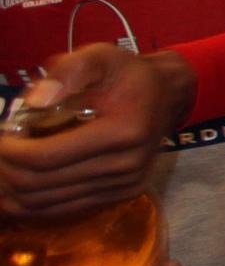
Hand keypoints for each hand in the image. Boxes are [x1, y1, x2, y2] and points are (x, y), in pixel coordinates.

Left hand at [0, 46, 193, 221]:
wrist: (168, 95)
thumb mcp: (100, 56)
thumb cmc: (127, 74)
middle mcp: (126, 166)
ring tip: (4, 168)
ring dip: (13, 192)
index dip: (10, 152)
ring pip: (47, 204)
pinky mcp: (121, 196)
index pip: (47, 157)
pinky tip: (18, 188)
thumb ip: (67, 71)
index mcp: (122, 132)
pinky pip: (64, 209)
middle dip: (6, 171)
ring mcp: (124, 185)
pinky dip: (32, 204)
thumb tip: (32, 102)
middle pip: (41, 185)